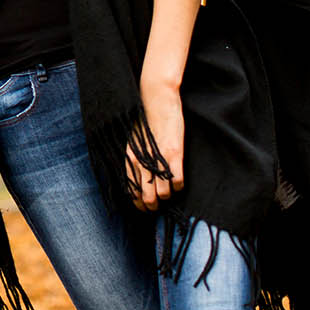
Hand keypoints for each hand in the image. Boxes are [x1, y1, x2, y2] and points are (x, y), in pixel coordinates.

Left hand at [127, 78, 185, 211]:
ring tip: (170, 192)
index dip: (138, 203)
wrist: (156, 102)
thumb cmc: (145, 121)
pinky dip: (179, 185)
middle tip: (159, 206)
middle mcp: (141, 162)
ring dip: (168, 195)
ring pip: (164, 193)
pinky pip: (177, 181)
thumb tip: (139, 178)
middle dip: (153, 205)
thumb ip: (134, 160)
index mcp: (130, 159)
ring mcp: (158, 160)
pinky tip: (179, 181)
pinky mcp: (174, 154)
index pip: (132, 190)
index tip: (144, 208)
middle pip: (148, 197)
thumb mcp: (133, 142)